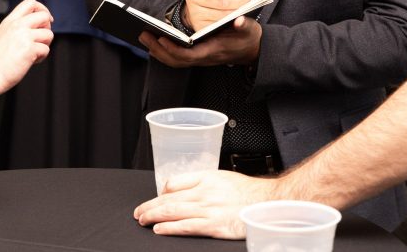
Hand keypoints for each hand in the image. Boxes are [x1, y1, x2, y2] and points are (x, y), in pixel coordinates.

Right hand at [0, 0, 54, 97]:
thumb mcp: (3, 35)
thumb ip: (17, 28)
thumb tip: (39, 25)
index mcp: (9, 21)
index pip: (30, 2)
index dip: (42, 9)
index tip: (44, 21)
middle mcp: (17, 25)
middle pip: (44, 15)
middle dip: (47, 27)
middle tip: (40, 39)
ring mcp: (24, 36)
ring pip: (49, 34)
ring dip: (45, 45)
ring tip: (33, 54)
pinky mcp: (29, 49)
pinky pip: (46, 49)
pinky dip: (41, 57)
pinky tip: (30, 62)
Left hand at [133, 170, 278, 238]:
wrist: (268, 203)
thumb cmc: (248, 192)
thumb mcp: (222, 177)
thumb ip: (200, 180)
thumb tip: (176, 187)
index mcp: (206, 178)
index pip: (174, 183)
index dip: (160, 193)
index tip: (154, 200)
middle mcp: (205, 192)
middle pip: (169, 199)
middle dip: (149, 206)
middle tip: (138, 213)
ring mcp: (208, 209)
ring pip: (173, 212)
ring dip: (153, 216)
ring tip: (143, 220)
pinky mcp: (214, 226)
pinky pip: (186, 227)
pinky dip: (170, 228)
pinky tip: (159, 229)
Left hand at [140, 16, 261, 67]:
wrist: (253, 50)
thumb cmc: (248, 39)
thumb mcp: (248, 29)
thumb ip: (243, 25)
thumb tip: (238, 21)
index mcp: (212, 51)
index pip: (188, 55)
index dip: (173, 49)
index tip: (161, 39)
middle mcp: (204, 58)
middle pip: (176, 61)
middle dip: (158, 50)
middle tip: (144, 36)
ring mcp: (200, 58)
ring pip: (175, 61)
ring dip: (158, 51)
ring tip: (145, 38)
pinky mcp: (198, 55)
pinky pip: (178, 57)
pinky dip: (165, 51)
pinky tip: (157, 43)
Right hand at [184, 0, 250, 29]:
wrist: (206, 6)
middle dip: (238, 2)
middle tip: (249, 2)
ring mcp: (194, 12)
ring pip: (221, 14)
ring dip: (236, 13)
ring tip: (246, 10)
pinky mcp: (199, 26)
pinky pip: (218, 25)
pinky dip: (230, 23)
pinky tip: (237, 19)